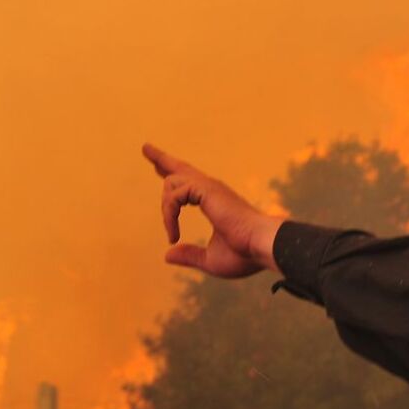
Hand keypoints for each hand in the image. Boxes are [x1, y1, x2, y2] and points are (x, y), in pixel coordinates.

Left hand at [144, 143, 283, 277]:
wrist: (262, 247)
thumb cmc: (245, 255)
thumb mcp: (212, 260)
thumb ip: (191, 256)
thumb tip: (167, 255)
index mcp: (215, 202)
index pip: (189, 184)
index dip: (173, 176)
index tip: (159, 169)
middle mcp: (212, 190)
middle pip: (180, 168)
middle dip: (161, 159)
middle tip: (145, 148)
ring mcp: (209, 188)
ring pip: (172, 182)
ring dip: (166, 210)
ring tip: (172, 234)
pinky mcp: (206, 190)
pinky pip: (174, 195)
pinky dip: (169, 215)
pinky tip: (174, 234)